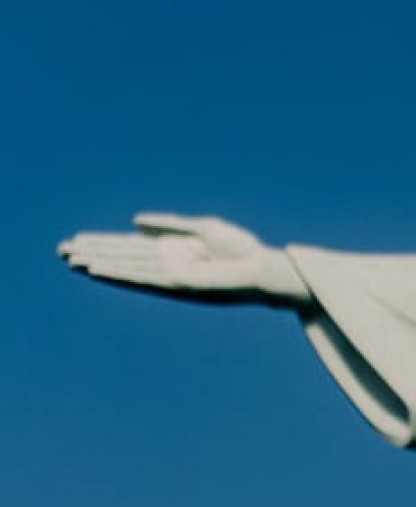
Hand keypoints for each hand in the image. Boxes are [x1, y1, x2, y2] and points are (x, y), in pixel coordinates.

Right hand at [58, 214, 308, 306]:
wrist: (263, 268)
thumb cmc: (241, 250)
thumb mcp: (201, 228)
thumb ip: (168, 225)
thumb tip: (134, 221)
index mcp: (172, 252)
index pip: (130, 248)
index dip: (104, 244)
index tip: (78, 240)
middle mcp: (168, 266)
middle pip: (122, 258)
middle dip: (93, 253)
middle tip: (61, 251)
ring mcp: (171, 276)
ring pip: (127, 268)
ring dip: (99, 264)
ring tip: (71, 259)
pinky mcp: (179, 284)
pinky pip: (143, 278)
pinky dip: (121, 275)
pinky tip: (100, 270)